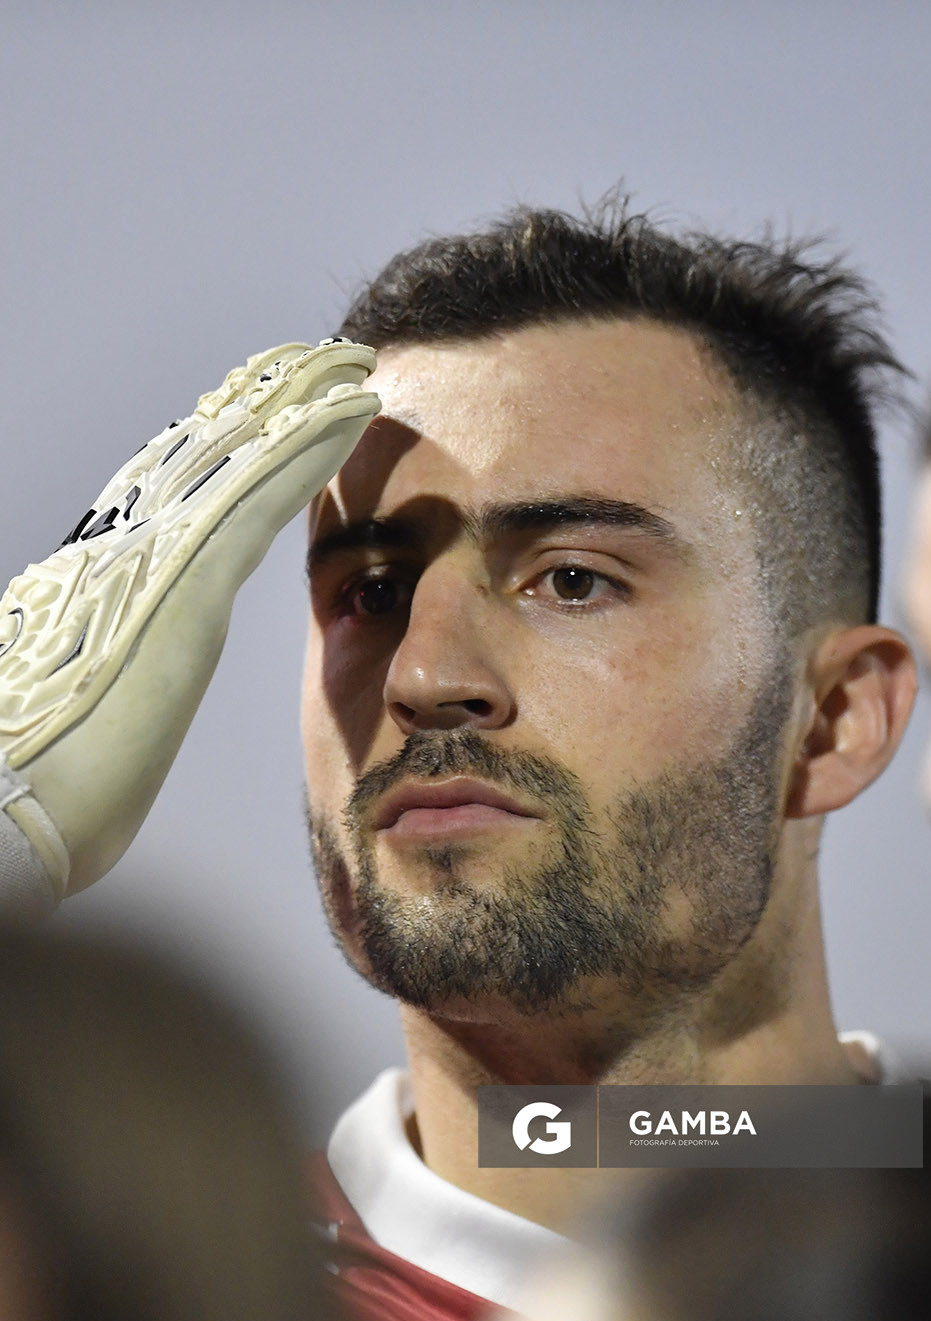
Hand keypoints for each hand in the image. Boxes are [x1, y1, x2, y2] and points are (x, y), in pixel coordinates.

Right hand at [0, 339, 379, 916]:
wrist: (11, 812)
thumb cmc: (41, 793)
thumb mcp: (83, 724)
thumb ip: (106, 696)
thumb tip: (103, 715)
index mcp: (101, 580)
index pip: (169, 497)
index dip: (214, 448)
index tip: (247, 413)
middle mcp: (125, 548)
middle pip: (205, 455)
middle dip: (259, 403)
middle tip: (309, 357)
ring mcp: (155, 555)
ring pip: (241, 456)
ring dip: (298, 403)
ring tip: (346, 361)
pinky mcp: (191, 575)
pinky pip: (266, 490)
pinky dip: (313, 445)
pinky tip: (356, 408)